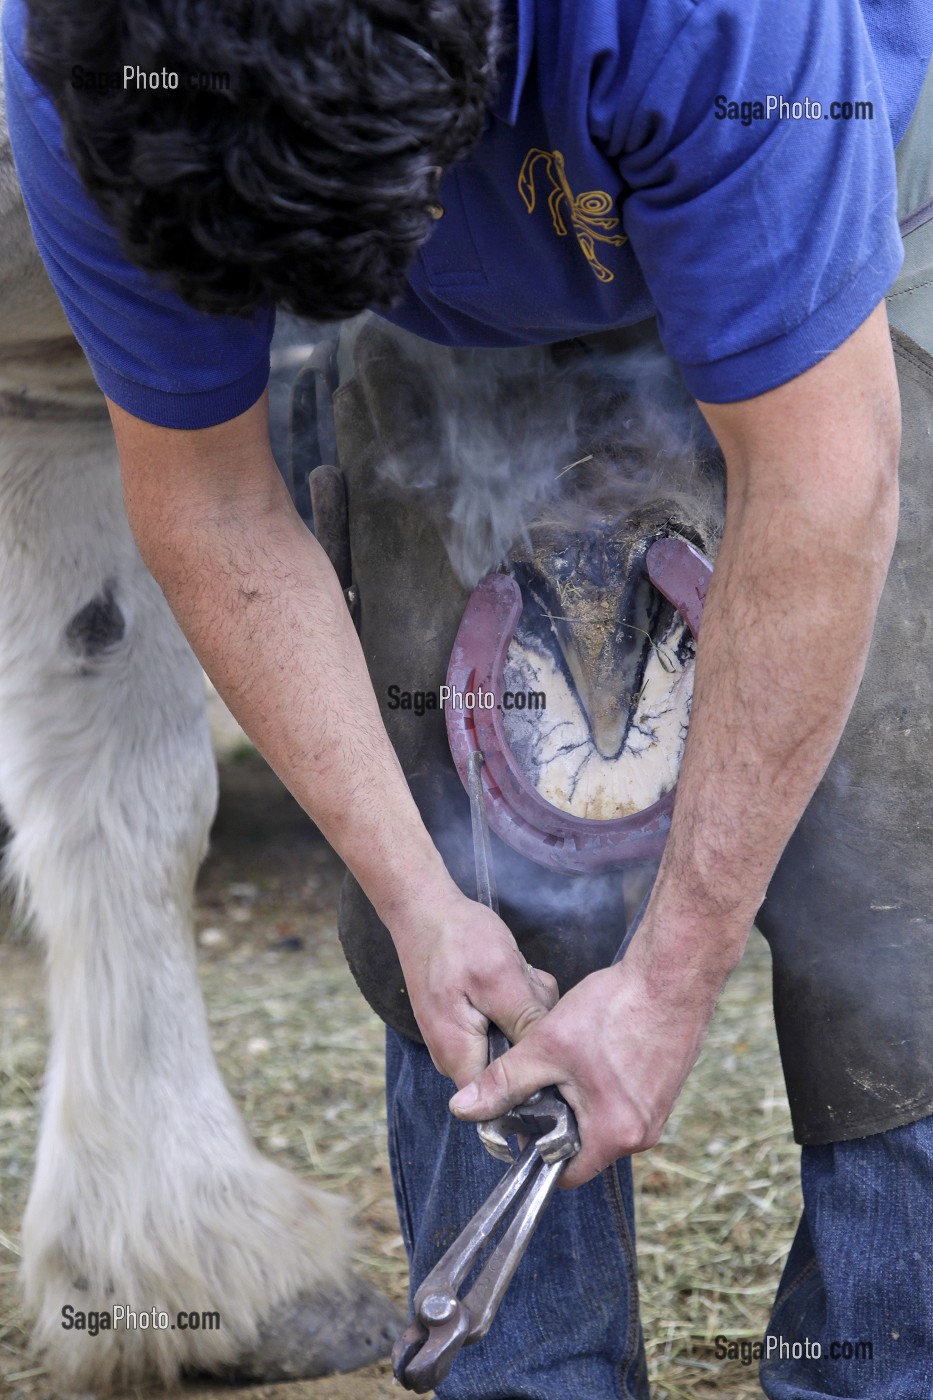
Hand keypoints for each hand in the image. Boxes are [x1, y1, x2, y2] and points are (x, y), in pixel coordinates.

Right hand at [390, 887, 558, 1088]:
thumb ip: (525, 1026)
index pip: (502, 1101)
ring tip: (518, 974)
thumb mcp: (501, 978)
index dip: (536, 1083)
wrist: (423, 908)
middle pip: (513, 1065)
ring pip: (513, 1039)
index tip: (556, 1048)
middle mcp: (455, 1056)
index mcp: (458, 1056)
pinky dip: (516, 998)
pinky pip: (504, 1021)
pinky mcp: (467, 1019)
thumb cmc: (457, 939)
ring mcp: (461, 1037)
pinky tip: (513, 972)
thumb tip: (550, 1069)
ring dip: (526, 1008)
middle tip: (529, 989)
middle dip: (533, 1031)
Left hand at [448, 920, 735, 1187]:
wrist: (673, 974)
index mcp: (614, 1135)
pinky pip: (622, 1101)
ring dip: (579, 1098)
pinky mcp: (664, 1089)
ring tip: (566, 1059)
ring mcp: (658, 1112)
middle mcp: (642, 1135)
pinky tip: (594, 1050)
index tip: (517, 1120)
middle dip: (556, 1117)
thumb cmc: (615, 1009)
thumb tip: (463, 1108)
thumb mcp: (547, 1046)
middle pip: (583, 1146)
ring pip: (601, 1120)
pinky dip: (602, 1084)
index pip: (564, 1173)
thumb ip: (503, 1082)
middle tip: (538, 1078)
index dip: (534, 1150)